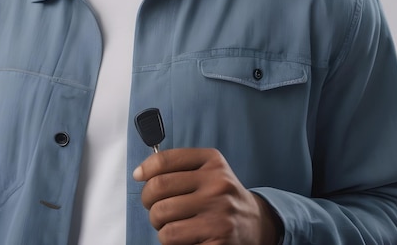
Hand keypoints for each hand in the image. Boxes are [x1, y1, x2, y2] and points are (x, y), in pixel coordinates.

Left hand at [132, 147, 282, 244]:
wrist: (257, 224)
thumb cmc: (222, 195)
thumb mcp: (209, 170)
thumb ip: (180, 166)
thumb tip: (141, 173)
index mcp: (212, 162)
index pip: (165, 160)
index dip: (146, 169)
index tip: (139, 177)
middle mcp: (217, 184)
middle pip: (158, 189)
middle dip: (149, 201)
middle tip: (154, 207)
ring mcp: (219, 213)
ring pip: (163, 219)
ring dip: (159, 225)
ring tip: (170, 224)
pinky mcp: (218, 241)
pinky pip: (173, 241)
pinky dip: (171, 242)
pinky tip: (184, 237)